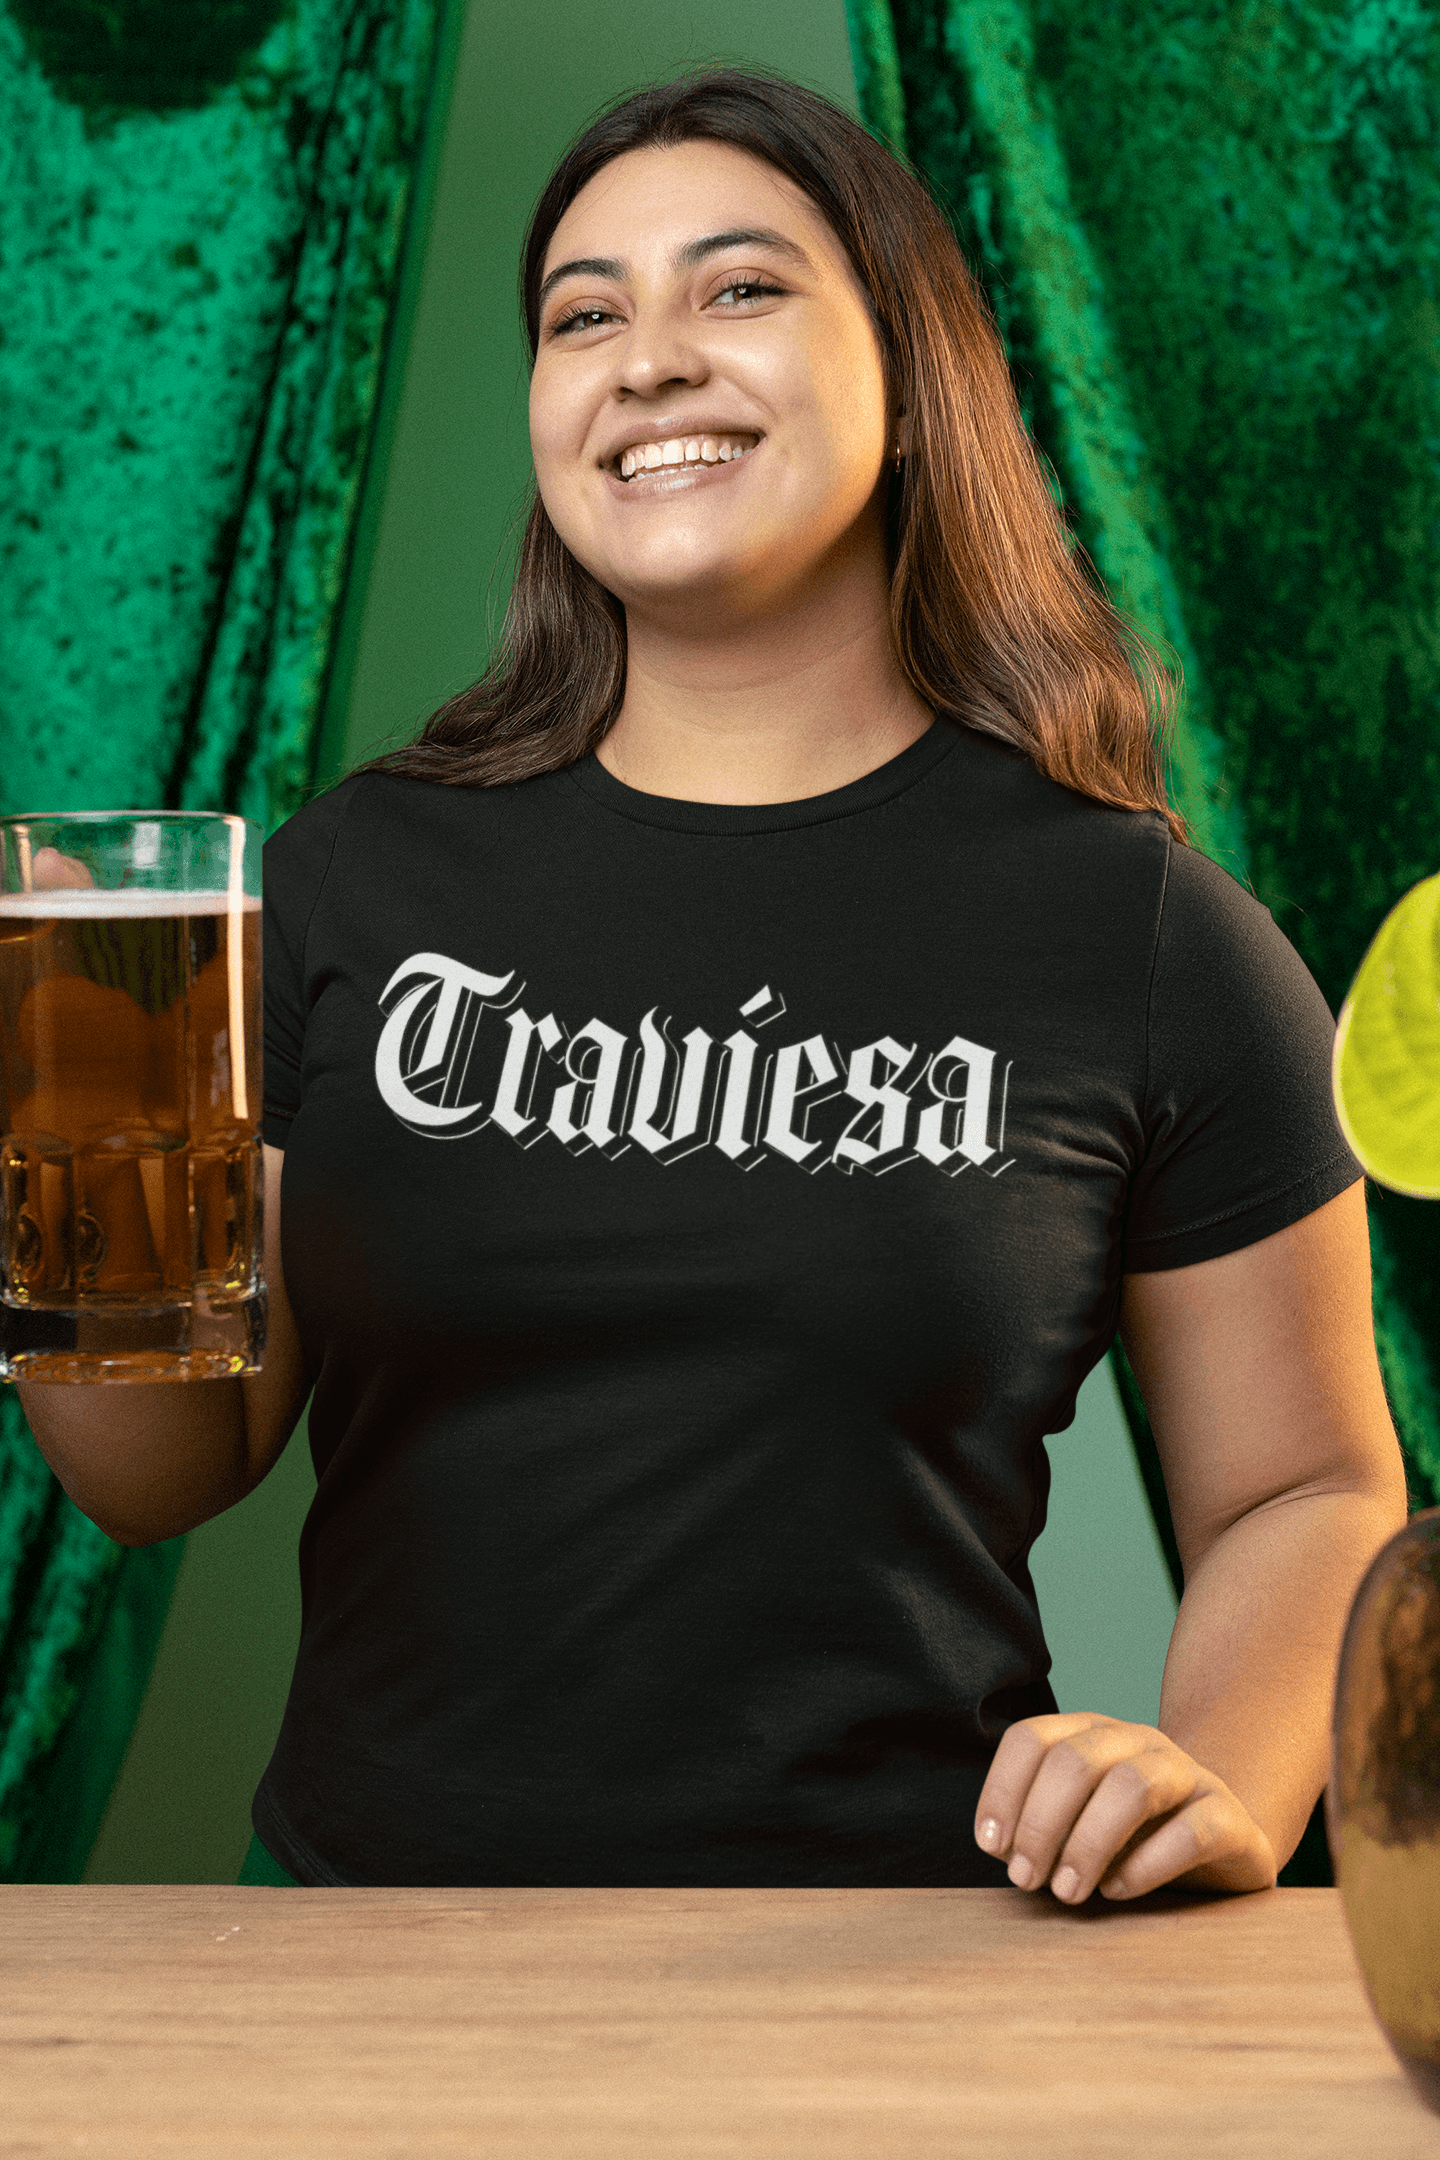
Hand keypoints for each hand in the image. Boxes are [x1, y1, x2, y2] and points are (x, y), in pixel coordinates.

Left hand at [973, 1712, 1276, 1903]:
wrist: (1222, 1842)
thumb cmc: (1133, 1836)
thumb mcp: (1078, 1825)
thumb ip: (1039, 1827)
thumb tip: (1000, 1847)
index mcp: (1091, 1734)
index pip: (1032, 1739)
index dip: (1002, 1790)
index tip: (991, 1846)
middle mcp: (1137, 1741)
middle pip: (1075, 1762)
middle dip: (1040, 1824)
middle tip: (1026, 1879)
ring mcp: (1187, 1772)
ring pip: (1130, 1787)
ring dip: (1088, 1844)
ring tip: (1068, 1892)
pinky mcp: (1228, 1816)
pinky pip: (1191, 1831)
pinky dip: (1147, 1865)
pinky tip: (1119, 1891)